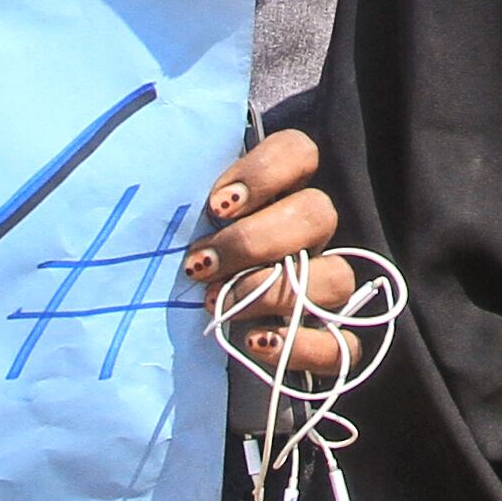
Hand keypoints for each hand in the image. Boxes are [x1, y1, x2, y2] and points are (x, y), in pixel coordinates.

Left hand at [187, 128, 360, 378]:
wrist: (158, 334)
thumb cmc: (167, 262)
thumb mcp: (166, 218)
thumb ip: (175, 193)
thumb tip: (167, 176)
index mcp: (276, 193)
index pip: (300, 152)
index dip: (264, 172)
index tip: (215, 205)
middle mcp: (308, 235)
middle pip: (318, 213)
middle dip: (253, 241)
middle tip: (201, 264)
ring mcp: (322, 290)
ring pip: (337, 277)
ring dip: (272, 290)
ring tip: (215, 302)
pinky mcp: (326, 344)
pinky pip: (343, 347)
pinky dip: (302, 346)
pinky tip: (255, 341)